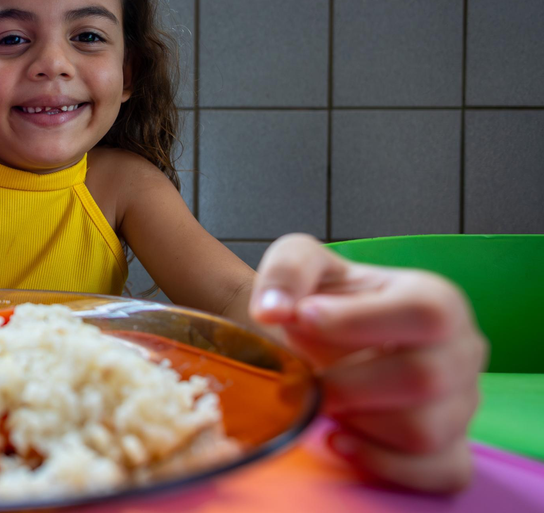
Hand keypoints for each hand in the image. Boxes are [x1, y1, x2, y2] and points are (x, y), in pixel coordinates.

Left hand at [250, 233, 486, 492]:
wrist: (320, 339)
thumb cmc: (320, 299)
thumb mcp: (300, 262)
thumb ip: (287, 272)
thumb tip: (272, 311)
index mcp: (435, 299)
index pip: (425, 312)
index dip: (359, 320)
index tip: (303, 319)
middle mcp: (462, 351)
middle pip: (424, 378)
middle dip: (346, 384)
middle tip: (306, 379)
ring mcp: (461, 404)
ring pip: (424, 431)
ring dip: (357, 423)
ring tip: (324, 403)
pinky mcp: (451, 448)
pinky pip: (439, 471)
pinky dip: (383, 463)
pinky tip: (339, 440)